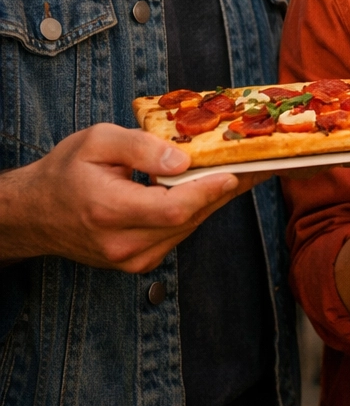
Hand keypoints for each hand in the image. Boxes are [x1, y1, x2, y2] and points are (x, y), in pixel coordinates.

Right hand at [0, 123, 256, 272]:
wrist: (34, 213)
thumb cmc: (65, 172)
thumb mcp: (97, 142)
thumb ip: (141, 148)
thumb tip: (183, 160)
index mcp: (109, 210)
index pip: (174, 207)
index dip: (210, 190)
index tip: (237, 171)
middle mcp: (121, 243)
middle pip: (189, 218)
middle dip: (224, 190)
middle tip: (258, 165)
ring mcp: (130, 259)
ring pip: (188, 228)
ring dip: (213, 201)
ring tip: (241, 172)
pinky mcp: (137, 264)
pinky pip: (178, 235)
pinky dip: (195, 212)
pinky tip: (208, 189)